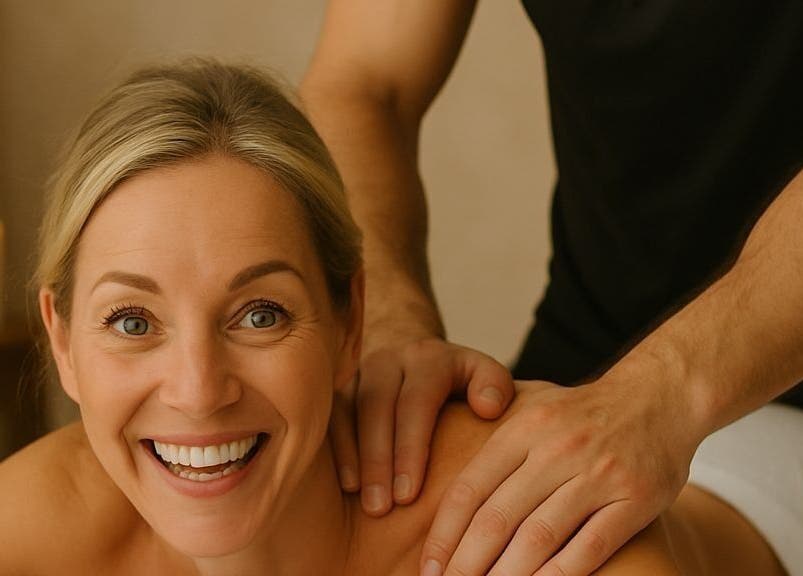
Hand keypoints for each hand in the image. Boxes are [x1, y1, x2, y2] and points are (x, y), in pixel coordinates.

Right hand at [329, 337, 514, 514]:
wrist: (407, 348)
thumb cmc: (452, 378)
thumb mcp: (481, 372)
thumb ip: (494, 385)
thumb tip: (489, 408)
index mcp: (428, 358)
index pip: (416, 401)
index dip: (410, 448)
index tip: (410, 495)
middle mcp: (389, 360)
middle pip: (376, 407)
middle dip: (379, 460)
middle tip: (382, 508)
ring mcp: (357, 372)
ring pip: (346, 411)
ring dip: (352, 458)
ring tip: (363, 502)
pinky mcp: (334, 386)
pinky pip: (327, 415)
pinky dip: (333, 450)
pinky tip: (341, 485)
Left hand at [419, 376, 704, 575]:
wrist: (659, 396)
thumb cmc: (583, 411)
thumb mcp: (533, 403)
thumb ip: (489, 427)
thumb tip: (438, 462)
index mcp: (523, 428)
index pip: (471, 488)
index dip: (444, 534)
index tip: (427, 567)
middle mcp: (556, 449)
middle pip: (499, 518)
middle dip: (466, 564)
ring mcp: (598, 474)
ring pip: (539, 537)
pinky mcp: (635, 499)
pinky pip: (590, 546)